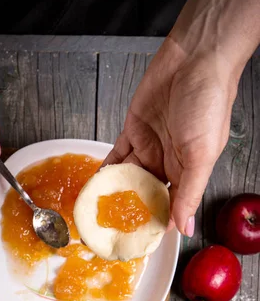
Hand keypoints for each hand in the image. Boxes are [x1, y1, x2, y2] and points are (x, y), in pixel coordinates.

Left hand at [104, 38, 238, 235]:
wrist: (194, 59)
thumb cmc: (207, 104)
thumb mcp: (201, 156)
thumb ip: (189, 193)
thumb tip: (185, 227)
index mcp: (187, 172)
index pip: (169, 206)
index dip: (155, 223)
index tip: (138, 241)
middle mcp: (167, 163)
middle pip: (144, 195)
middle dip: (129, 212)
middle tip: (109, 230)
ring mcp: (148, 147)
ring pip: (127, 177)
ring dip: (113, 193)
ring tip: (96, 212)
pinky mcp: (133, 131)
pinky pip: (116, 155)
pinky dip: (106, 170)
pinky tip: (95, 185)